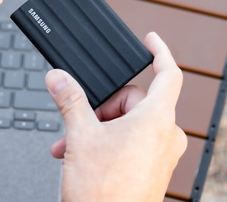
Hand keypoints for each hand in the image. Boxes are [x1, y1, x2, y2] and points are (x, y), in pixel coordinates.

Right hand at [45, 32, 186, 201]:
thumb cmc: (104, 193)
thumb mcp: (80, 136)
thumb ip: (70, 100)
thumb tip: (57, 77)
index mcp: (156, 120)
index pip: (169, 74)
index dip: (160, 51)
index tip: (151, 39)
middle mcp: (164, 135)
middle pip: (133, 100)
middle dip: (100, 107)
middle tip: (77, 121)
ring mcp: (159, 153)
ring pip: (127, 122)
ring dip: (97, 127)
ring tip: (70, 143)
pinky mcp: (151, 166)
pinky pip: (130, 140)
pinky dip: (105, 141)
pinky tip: (80, 154)